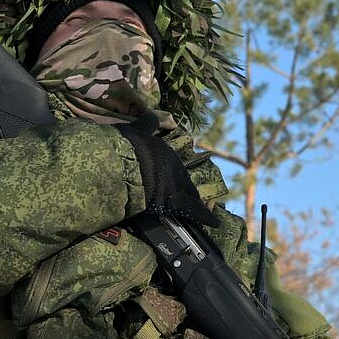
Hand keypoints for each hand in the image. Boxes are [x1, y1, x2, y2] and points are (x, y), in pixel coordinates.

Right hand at [115, 114, 214, 229]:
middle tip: (190, 195)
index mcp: (165, 151)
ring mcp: (176, 183)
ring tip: (200, 208)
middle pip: (184, 179)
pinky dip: (205, 216)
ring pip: (190, 194)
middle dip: (187, 187)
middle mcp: (174, 166)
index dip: (174, 172)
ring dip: (194, 201)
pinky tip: (214, 223)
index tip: (174, 177)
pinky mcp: (174, 200)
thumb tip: (152, 115)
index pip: (173, 164)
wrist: (124, 162)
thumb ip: (145, 124)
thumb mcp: (136, 129)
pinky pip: (194, 210)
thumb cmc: (126, 146)